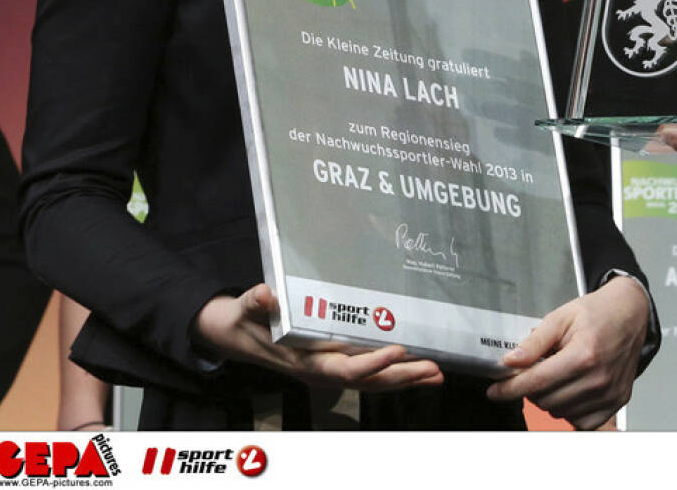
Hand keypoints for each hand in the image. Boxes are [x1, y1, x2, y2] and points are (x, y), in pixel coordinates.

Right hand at [191, 284, 442, 390]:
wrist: (239, 334)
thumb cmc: (246, 319)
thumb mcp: (246, 308)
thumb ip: (255, 302)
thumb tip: (263, 294)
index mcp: (305, 360)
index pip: (343, 367)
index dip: (372, 363)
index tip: (399, 350)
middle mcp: (322, 371)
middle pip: (368, 380)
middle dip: (402, 377)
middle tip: (434, 369)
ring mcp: (331, 370)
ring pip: (374, 381)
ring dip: (406, 379)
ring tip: (437, 374)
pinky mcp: (338, 364)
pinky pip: (371, 375)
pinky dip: (396, 375)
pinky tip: (420, 370)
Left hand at [485, 275, 650, 429]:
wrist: (630, 314)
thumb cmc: (597, 313)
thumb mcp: (561, 317)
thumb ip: (535, 341)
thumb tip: (511, 361)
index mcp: (583, 354)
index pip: (536, 382)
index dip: (509, 388)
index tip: (495, 391)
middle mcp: (598, 378)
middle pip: (545, 400)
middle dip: (531, 388)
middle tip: (535, 370)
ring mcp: (609, 393)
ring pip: (560, 412)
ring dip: (550, 398)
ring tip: (558, 373)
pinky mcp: (616, 402)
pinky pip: (581, 422)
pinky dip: (570, 409)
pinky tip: (571, 389)